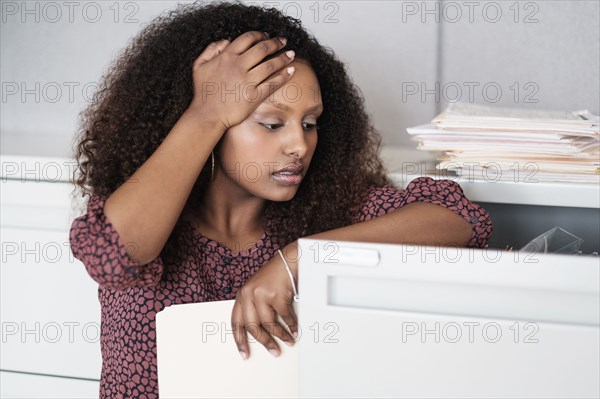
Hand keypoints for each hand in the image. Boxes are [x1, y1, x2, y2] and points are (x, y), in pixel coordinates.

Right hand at [188, 31, 295, 131]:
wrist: (207, 115)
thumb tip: (226, 40)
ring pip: (270, 64)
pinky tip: (291, 70)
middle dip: (276, 43)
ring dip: (283, 57)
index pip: (248, 38)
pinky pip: (273, 83)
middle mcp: (238, 66)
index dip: (260, 35)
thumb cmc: (203, 92)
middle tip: (284, 41)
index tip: (267, 36)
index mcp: (226, 57)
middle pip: (263, 48)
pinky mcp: (254, 96)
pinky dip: (284, 76)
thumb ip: (211, 49)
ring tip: (291, 54)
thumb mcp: (199, 66)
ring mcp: (247, 81)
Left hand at [231, 243, 298, 358]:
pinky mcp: (276, 295)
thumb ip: (253, 307)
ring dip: (281, 335)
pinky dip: (292, 326)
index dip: (239, 340)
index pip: (236, 322)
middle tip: (273, 351)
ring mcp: (261, 295)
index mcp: (242, 295)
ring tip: (288, 341)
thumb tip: (260, 332)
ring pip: (269, 324)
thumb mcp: (257, 290)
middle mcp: (248, 295)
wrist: (288, 260)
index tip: (244, 353)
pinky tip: (295, 330)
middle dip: (264, 342)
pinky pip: (284, 317)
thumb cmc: (274, 276)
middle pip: (253, 326)